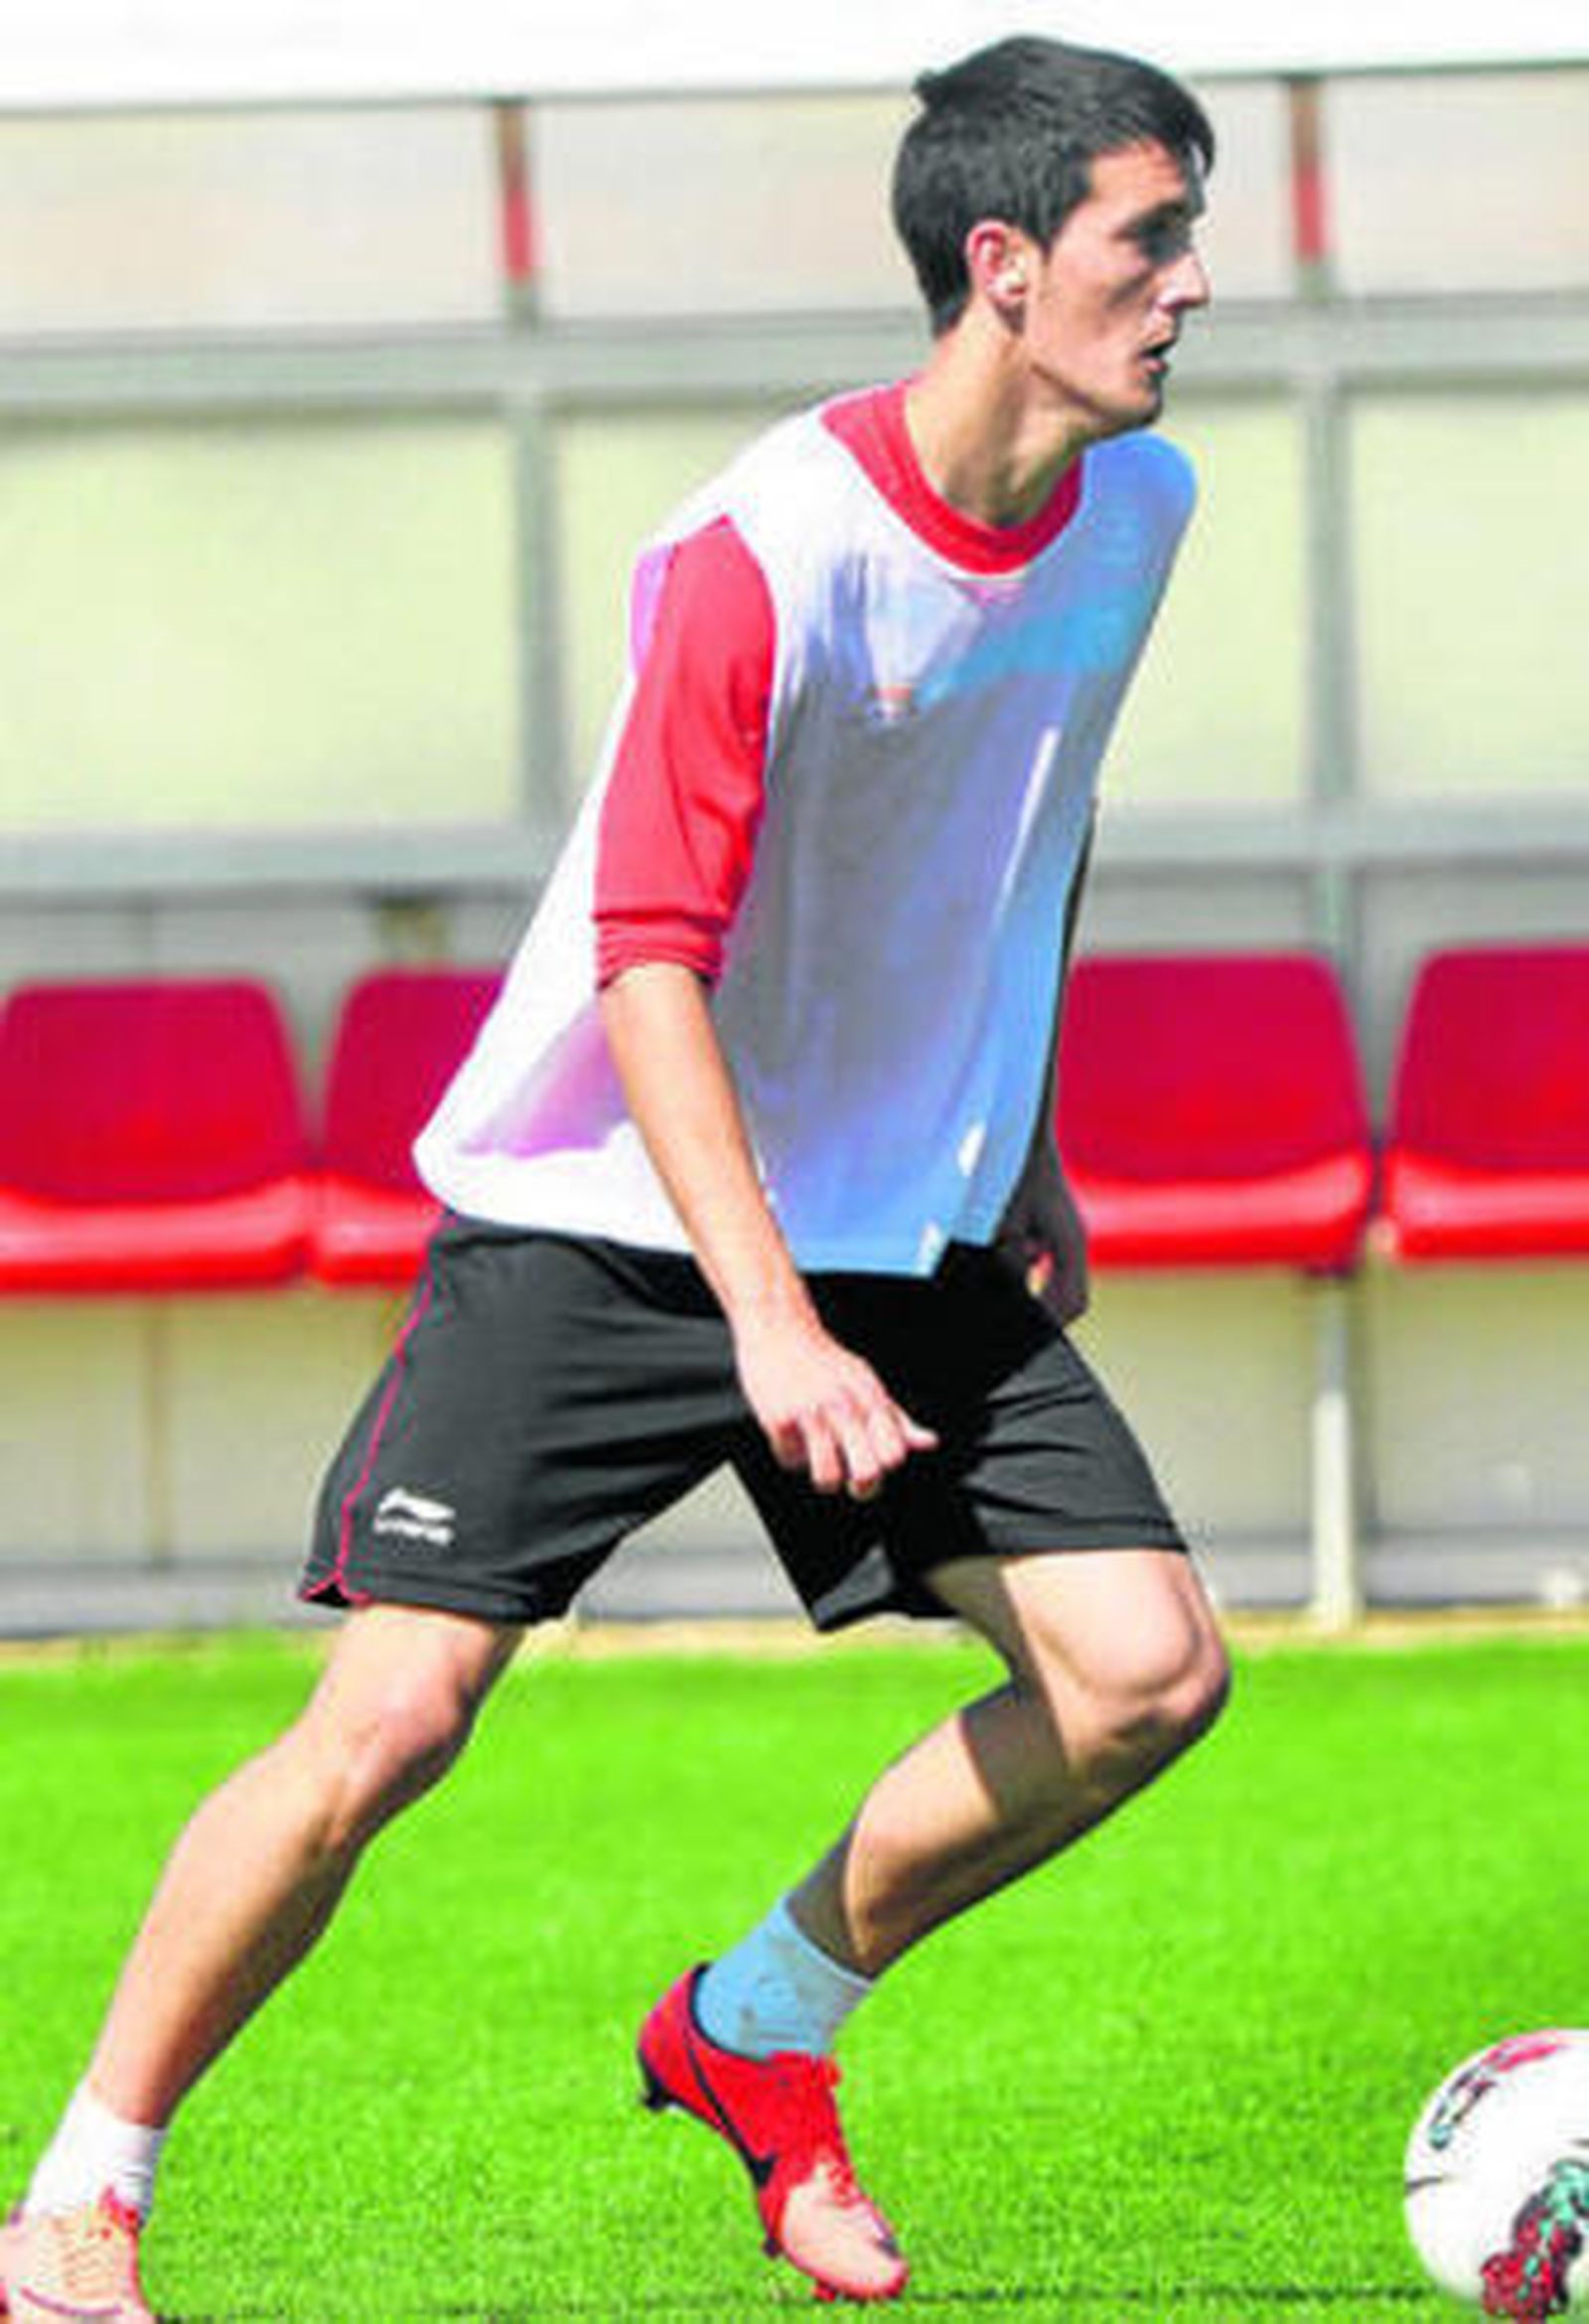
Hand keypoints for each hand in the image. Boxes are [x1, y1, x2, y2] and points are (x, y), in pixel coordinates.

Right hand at [733, 1307, 937, 1499]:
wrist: (780, 1328)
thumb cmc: (826, 1363)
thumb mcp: (867, 1385)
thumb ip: (898, 1420)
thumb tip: (930, 1442)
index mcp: (871, 1400)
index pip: (894, 1455)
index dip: (884, 1468)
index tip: (872, 1463)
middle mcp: (845, 1406)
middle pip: (867, 1473)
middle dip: (860, 1486)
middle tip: (849, 1476)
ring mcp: (812, 1413)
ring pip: (828, 1477)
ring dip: (823, 1476)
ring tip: (817, 1458)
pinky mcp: (780, 1417)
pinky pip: (789, 1459)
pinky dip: (789, 1454)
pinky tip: (791, 1435)